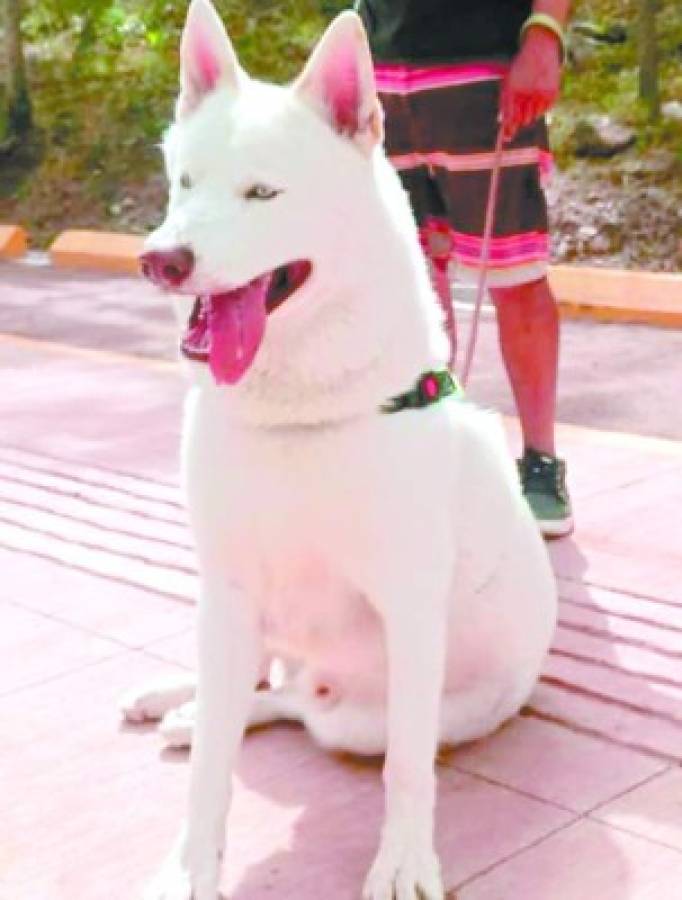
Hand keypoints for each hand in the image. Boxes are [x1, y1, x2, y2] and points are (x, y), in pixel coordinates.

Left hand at [500, 26, 561, 141]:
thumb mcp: (509, 84)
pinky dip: (540, 106)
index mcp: (514, 89)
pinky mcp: (553, 94)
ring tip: (531, 94)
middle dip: (520, 119)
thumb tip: (506, 127)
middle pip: (523, 120)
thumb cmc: (521, 69)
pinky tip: (539, 93)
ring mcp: (542, 93)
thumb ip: (506, 106)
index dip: (508, 129)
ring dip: (530, 111)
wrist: (540, 49)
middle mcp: (528, 93)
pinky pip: (544, 110)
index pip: (510, 115)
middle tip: (521, 109)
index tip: (507, 138)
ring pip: (534, 116)